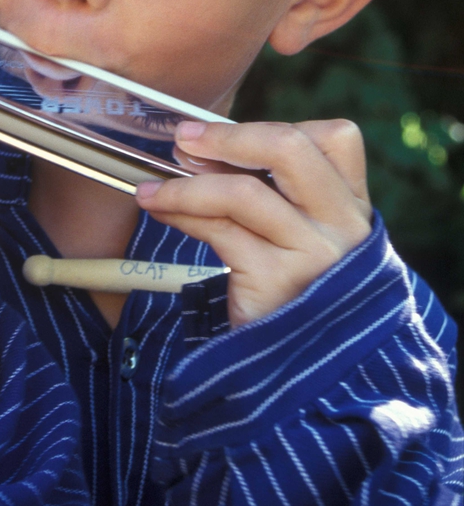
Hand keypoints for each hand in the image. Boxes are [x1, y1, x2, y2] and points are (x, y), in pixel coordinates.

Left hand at [136, 119, 371, 325]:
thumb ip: (271, 193)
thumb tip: (201, 144)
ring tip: (152, 188)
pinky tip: (161, 211)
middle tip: (185, 138)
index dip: (281, 126)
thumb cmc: (294, 294)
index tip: (229, 135)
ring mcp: (313, 255)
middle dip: (229, 136)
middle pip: (290, 150)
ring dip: (185, 184)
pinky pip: (219, 230)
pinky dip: (181, 213)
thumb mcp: (299, 239)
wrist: (305, 378)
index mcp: (353, 208)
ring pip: (242, 192)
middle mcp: (342, 227)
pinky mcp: (276, 283)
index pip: (337, 139)